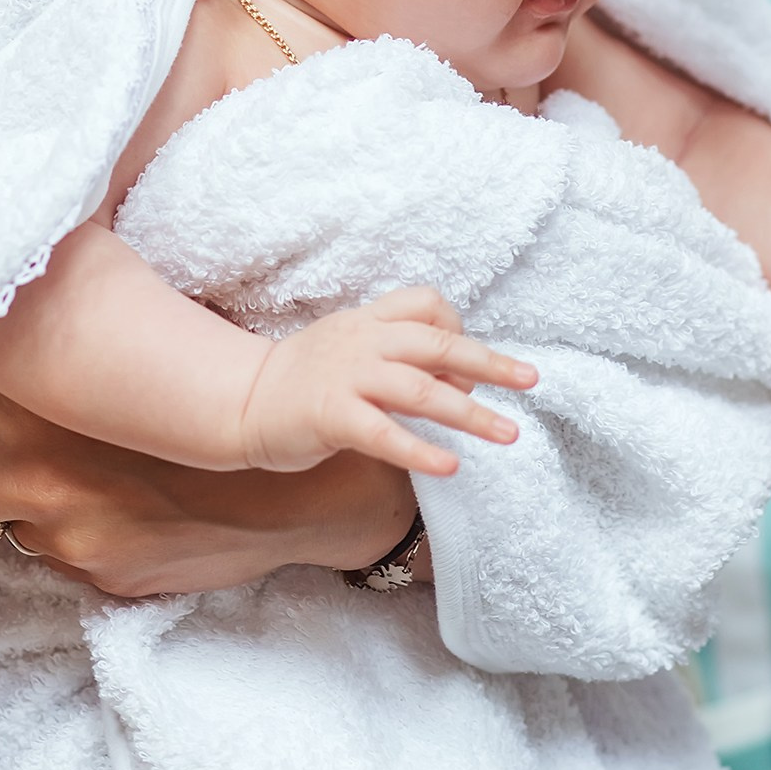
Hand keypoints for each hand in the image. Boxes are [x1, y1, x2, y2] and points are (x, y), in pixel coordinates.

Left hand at [0, 363, 422, 596]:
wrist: (305, 490)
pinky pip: (60, 559)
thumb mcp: (155, 350)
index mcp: (51, 395)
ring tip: (77, 482)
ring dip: (21, 508)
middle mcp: (44, 470)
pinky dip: (79, 538)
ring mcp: (68, 535)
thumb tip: (42, 320)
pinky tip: (127, 512)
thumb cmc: (233, 401)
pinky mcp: (100, 578)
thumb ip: (88, 348)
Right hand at [240, 288, 538, 476]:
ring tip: (508, 434)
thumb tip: (458, 378)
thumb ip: (399, 354)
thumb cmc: (302, 379)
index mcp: (370, 321)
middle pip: (438, 343)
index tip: (472, 364)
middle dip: (491, 362)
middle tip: (531, 380)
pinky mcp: (331, 416)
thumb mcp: (352, 348)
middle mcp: (364, 341)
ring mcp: (347, 377)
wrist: (239, 400)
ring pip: (421, 390)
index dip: (458, 329)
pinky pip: (385, 434)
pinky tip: (450, 466)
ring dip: (471, 413)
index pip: (427, 303)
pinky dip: (421, 450)